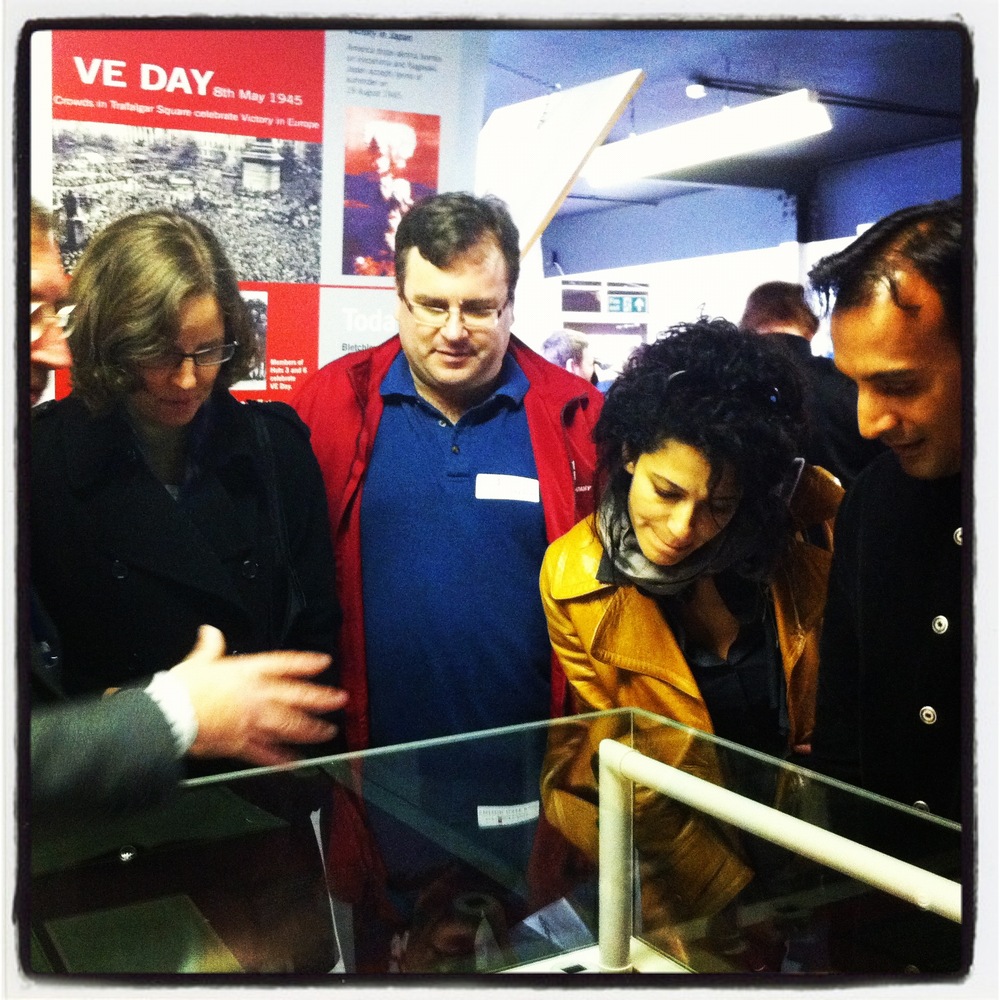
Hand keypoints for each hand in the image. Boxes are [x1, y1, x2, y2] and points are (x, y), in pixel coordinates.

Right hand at [169, 625, 347, 766]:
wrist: (170, 715)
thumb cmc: (183, 687)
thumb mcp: (199, 661)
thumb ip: (210, 647)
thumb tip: (211, 632)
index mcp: (248, 672)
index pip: (285, 664)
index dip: (307, 663)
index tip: (324, 662)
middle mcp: (257, 696)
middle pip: (297, 696)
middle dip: (322, 699)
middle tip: (341, 700)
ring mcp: (253, 721)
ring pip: (290, 726)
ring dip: (311, 729)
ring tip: (328, 732)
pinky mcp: (242, 743)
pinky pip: (267, 753)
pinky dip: (283, 759)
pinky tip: (297, 762)